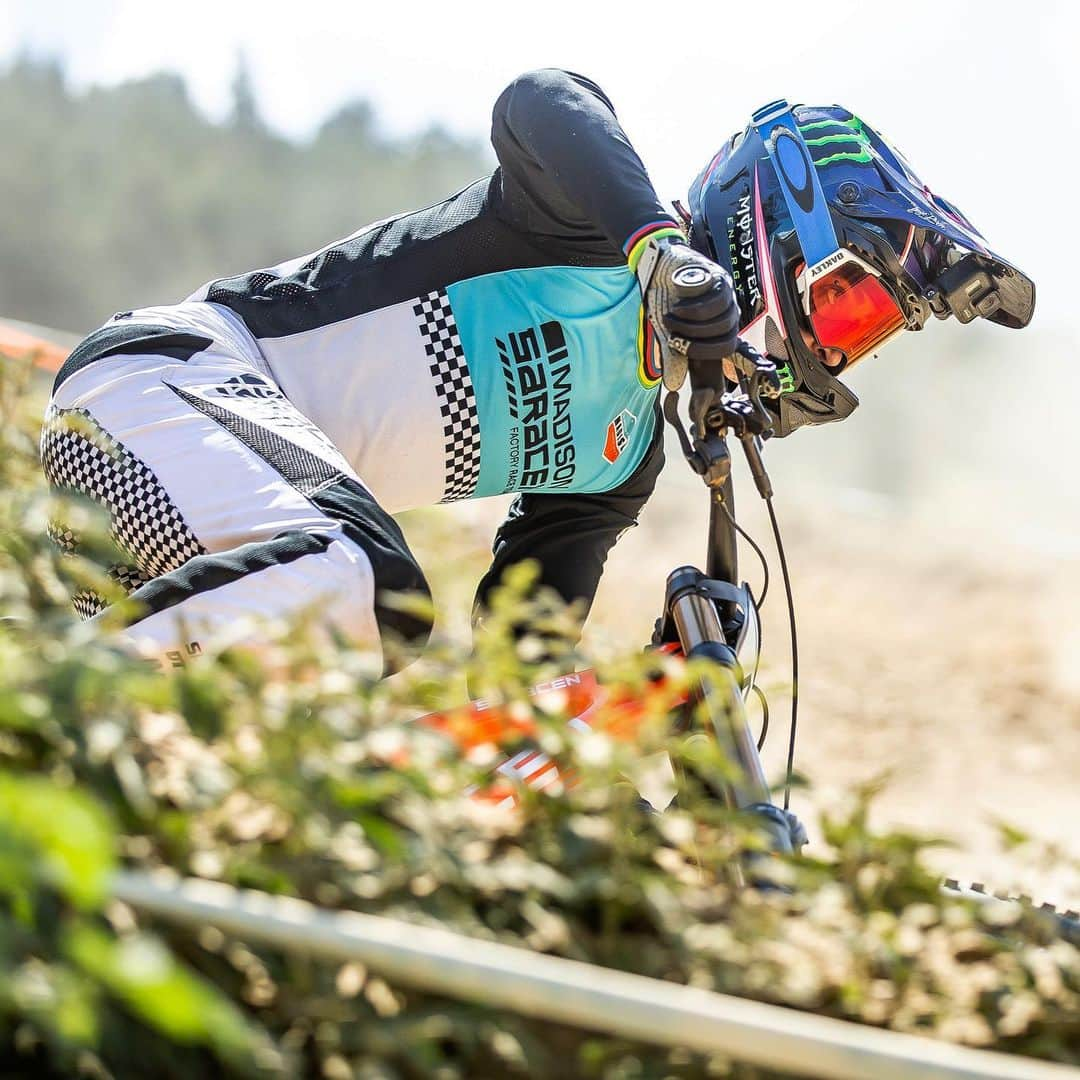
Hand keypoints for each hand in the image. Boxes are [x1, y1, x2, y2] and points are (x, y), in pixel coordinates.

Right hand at [634, 235, 740, 391]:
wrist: (657, 268)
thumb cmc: (665, 300)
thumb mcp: (666, 333)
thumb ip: (672, 356)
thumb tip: (672, 384)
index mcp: (719, 332)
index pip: (739, 354)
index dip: (753, 366)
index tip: (763, 379)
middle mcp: (728, 317)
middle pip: (726, 343)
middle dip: (697, 346)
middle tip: (674, 339)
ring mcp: (727, 298)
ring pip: (722, 324)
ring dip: (692, 326)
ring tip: (671, 319)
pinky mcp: (721, 280)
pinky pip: (715, 303)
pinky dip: (694, 310)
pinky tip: (679, 307)